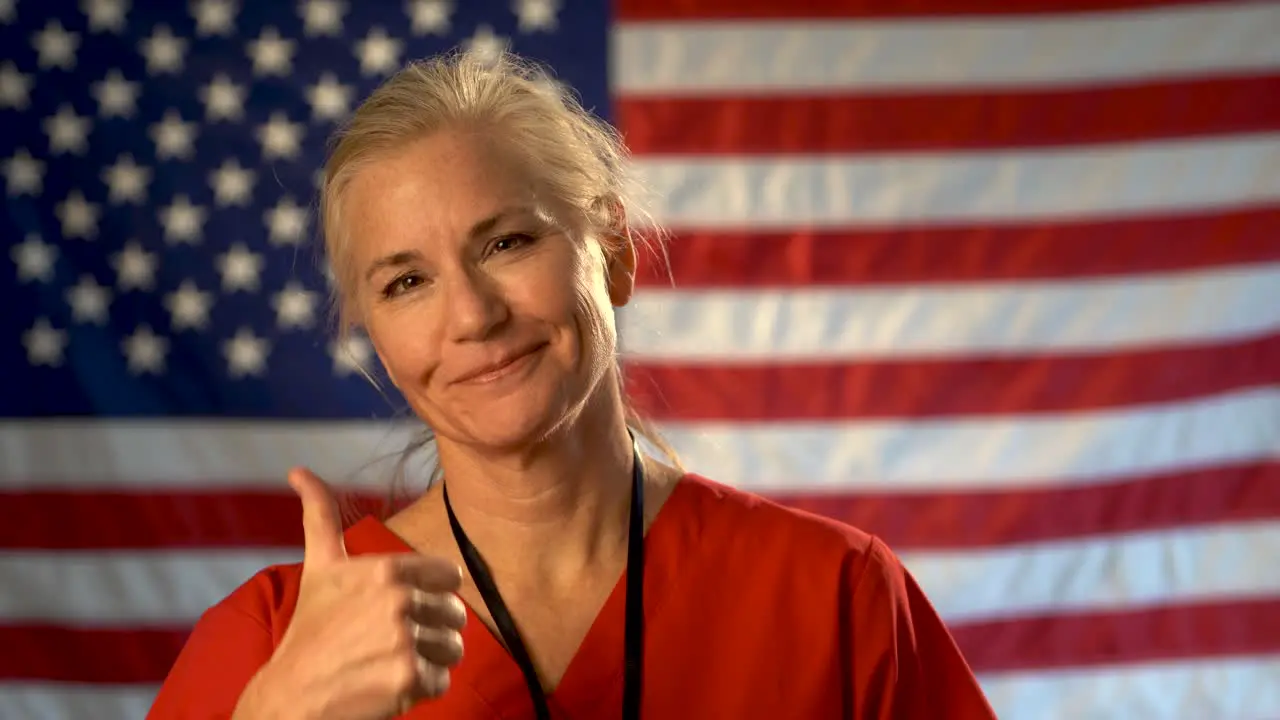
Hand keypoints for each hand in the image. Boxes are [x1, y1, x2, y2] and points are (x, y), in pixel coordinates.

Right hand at [234, 468, 466, 719]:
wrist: (290, 697)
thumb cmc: (310, 630)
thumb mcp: (319, 568)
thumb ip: (320, 516)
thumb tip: (298, 470)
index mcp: (386, 569)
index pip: (452, 576)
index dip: (433, 594)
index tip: (403, 608)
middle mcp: (399, 600)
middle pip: (456, 615)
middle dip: (431, 630)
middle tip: (390, 641)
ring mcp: (405, 639)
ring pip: (453, 649)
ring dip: (428, 660)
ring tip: (389, 661)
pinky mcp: (409, 677)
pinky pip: (443, 681)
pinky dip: (420, 689)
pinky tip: (387, 684)